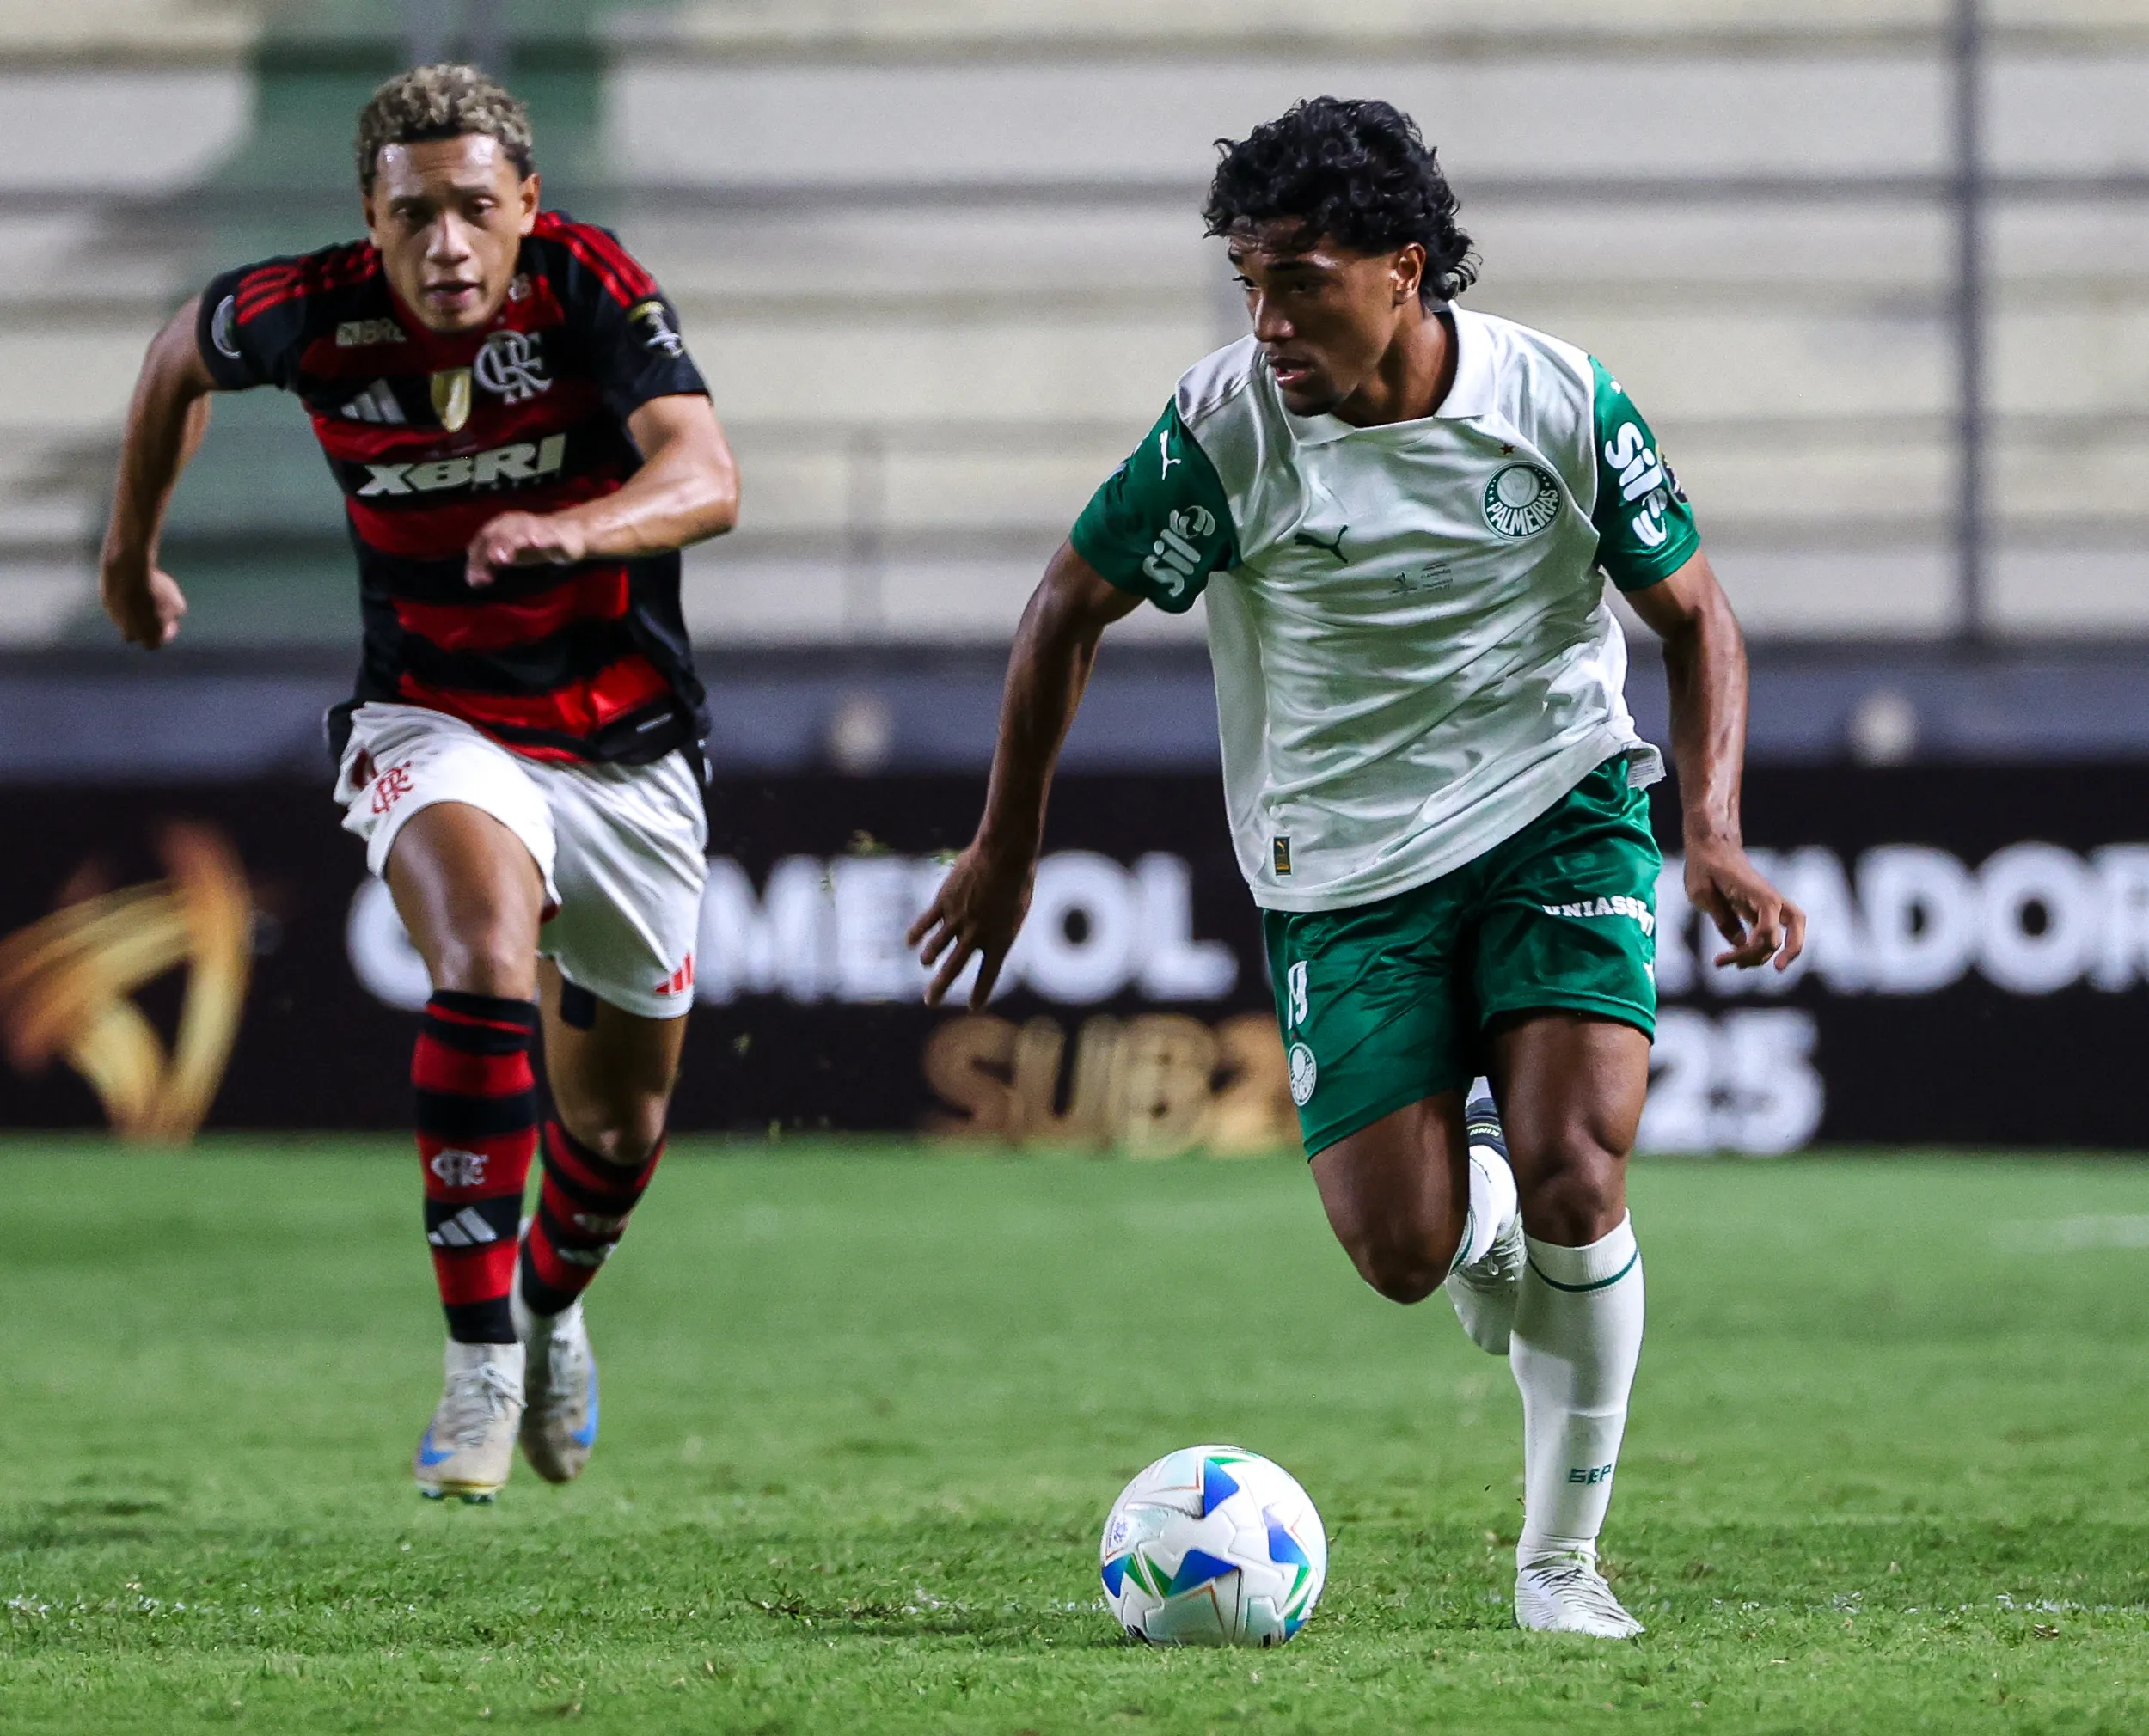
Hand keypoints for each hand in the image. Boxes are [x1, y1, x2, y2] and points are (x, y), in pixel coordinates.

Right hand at [100, 560, 186, 648]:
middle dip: (145, 627)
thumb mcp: (176, 602)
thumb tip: (175, 612)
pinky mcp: (106, 604)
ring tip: (145, 596)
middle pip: (136, 635)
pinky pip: (117, 605)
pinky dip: (125, 599)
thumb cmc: (156, 591)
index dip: (163, 634)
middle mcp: (129, 632)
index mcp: (148, 636)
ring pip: (125, 619)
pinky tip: (133, 586)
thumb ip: (176, 611)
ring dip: (135, 612)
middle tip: (155, 614)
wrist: (128, 575)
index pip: (155, 643)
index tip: (169, 623)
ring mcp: (115, 618)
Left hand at [465, 512, 587, 587]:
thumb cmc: (529, 546)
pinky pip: (548, 533)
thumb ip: (488, 566)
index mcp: (498, 527)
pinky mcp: (555, 531)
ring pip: (521, 530)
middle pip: (500, 533)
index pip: (482, 541)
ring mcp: (534, 525)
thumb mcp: (505, 557)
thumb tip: (472, 581)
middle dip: (494, 547)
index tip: (479, 581)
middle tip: (492, 562)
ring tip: (507, 557)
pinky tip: (537, 543)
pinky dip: (542, 537)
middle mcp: (514, 523)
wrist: (566, 534)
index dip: (478, 560)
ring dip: (512, 541)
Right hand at [907, 840, 1036, 1007]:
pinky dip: (917, 933)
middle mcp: (976, 935)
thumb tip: (979, 934)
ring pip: (937, 946)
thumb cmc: (1018, 879)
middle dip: (940, 987)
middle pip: (953, 967)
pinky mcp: (944, 901)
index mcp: (1000, 940)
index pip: (988, 974)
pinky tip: (910, 942)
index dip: (980, 992)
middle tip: (930, 1002)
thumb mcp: (1017, 909)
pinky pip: (926, 922)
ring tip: (926, 963)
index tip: (973, 1006)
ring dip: (929, 957)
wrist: (1003, 856)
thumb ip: (999, 925)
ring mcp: (958, 918)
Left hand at [1686, 836, 1805, 970]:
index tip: (1723, 958)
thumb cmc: (1704, 865)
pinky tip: (1736, 956)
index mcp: (1758, 893)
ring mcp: (1766, 903)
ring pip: (1787, 930)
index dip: (1752, 949)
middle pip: (1797, 924)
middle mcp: (1768, 898)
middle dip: (1792, 950)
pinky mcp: (1759, 907)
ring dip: (1767, 952)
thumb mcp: (1702, 893)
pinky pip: (1770, 929)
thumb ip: (1723, 919)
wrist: (1711, 842)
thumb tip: (1740, 943)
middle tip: (1778, 970)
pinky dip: (1759, 946)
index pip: (1768, 928)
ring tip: (1738, 966)